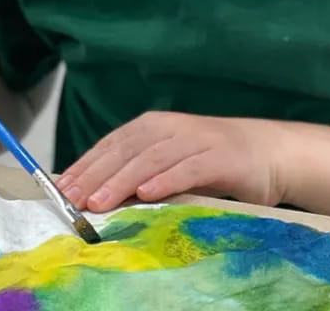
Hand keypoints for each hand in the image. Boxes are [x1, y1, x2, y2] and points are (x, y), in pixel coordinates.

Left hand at [55, 111, 288, 212]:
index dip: (86, 165)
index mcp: (154, 126)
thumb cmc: (213, 161)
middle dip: (96, 176)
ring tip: (99, 202)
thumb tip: (94, 193)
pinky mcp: (220, 157)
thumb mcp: (170, 162)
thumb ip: (140, 172)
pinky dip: (166, 180)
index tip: (61, 189)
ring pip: (152, 159)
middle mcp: (172, 127)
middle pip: (126, 151)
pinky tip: (147, 194)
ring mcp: (196, 140)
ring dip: (122, 181)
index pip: (112, 144)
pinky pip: (188, 168)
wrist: (268, 152)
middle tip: (72, 201)